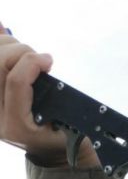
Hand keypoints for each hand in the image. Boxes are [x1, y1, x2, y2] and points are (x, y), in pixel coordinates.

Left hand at [0, 24, 97, 167]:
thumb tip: (47, 62)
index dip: (33, 63)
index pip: (16, 82)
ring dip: (9, 46)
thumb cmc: (61, 134)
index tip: (49, 61)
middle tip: (37, 59)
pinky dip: (1, 42)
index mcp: (17, 127)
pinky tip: (3, 31)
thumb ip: (63, 99)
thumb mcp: (69, 124)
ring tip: (25, 56)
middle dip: (21, 52)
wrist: (45, 147)